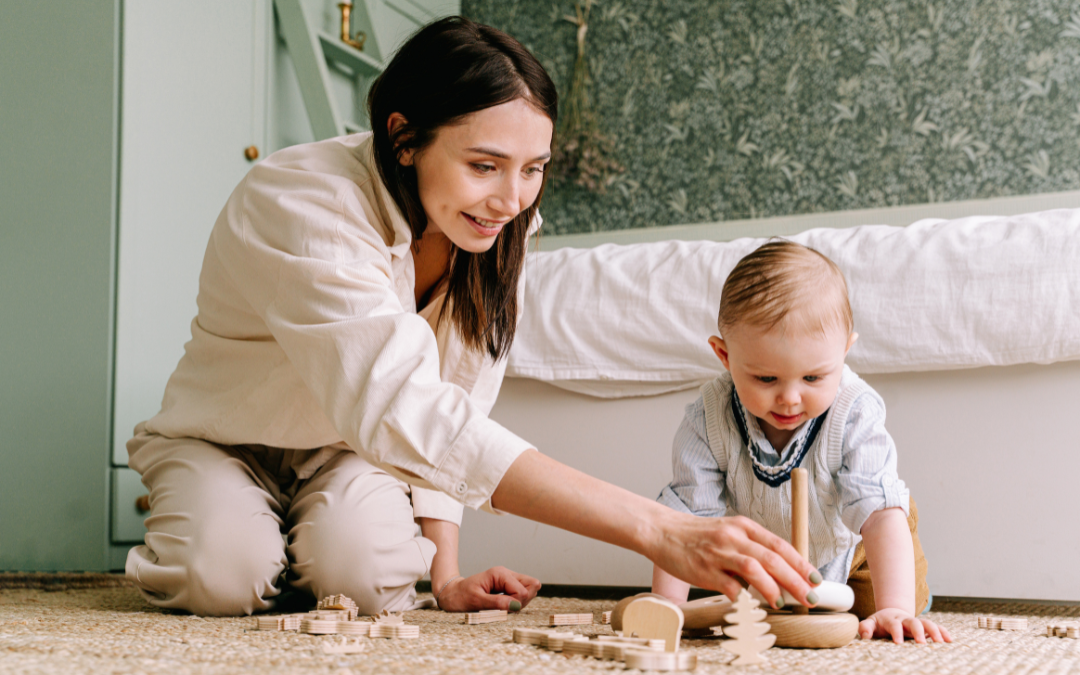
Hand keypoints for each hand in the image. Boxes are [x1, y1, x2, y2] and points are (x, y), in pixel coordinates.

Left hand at [434, 566, 540, 612]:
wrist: (452, 594)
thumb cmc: (461, 596)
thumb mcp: (476, 601)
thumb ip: (497, 603)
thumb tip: (516, 605)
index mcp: (500, 574)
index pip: (522, 591)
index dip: (516, 603)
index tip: (501, 609)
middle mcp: (506, 574)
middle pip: (530, 587)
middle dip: (521, 602)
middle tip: (503, 606)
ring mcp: (508, 580)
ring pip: (528, 591)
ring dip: (518, 603)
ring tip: (501, 606)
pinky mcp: (508, 587)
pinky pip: (521, 595)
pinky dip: (515, 603)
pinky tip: (502, 605)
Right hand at [651, 513, 820, 609]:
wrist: (662, 531)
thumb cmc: (696, 535)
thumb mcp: (728, 532)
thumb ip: (750, 547)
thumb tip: (777, 572)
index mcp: (743, 526)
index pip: (779, 544)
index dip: (800, 563)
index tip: (815, 578)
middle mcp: (734, 537)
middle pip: (773, 558)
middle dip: (796, 580)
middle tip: (810, 597)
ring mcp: (719, 553)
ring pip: (754, 569)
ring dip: (773, 588)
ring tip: (783, 603)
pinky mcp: (704, 569)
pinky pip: (730, 586)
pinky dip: (745, 597)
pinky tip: (752, 606)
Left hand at [858, 608, 951, 643]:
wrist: (891, 614)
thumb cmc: (880, 623)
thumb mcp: (871, 623)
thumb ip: (866, 627)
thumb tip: (864, 634)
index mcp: (891, 620)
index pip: (894, 625)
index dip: (896, 632)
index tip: (898, 643)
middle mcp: (905, 620)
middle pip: (913, 622)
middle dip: (918, 631)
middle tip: (921, 643)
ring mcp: (916, 623)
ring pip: (927, 623)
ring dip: (934, 631)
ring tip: (940, 642)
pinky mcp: (925, 627)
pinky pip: (936, 627)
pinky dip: (943, 632)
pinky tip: (950, 640)